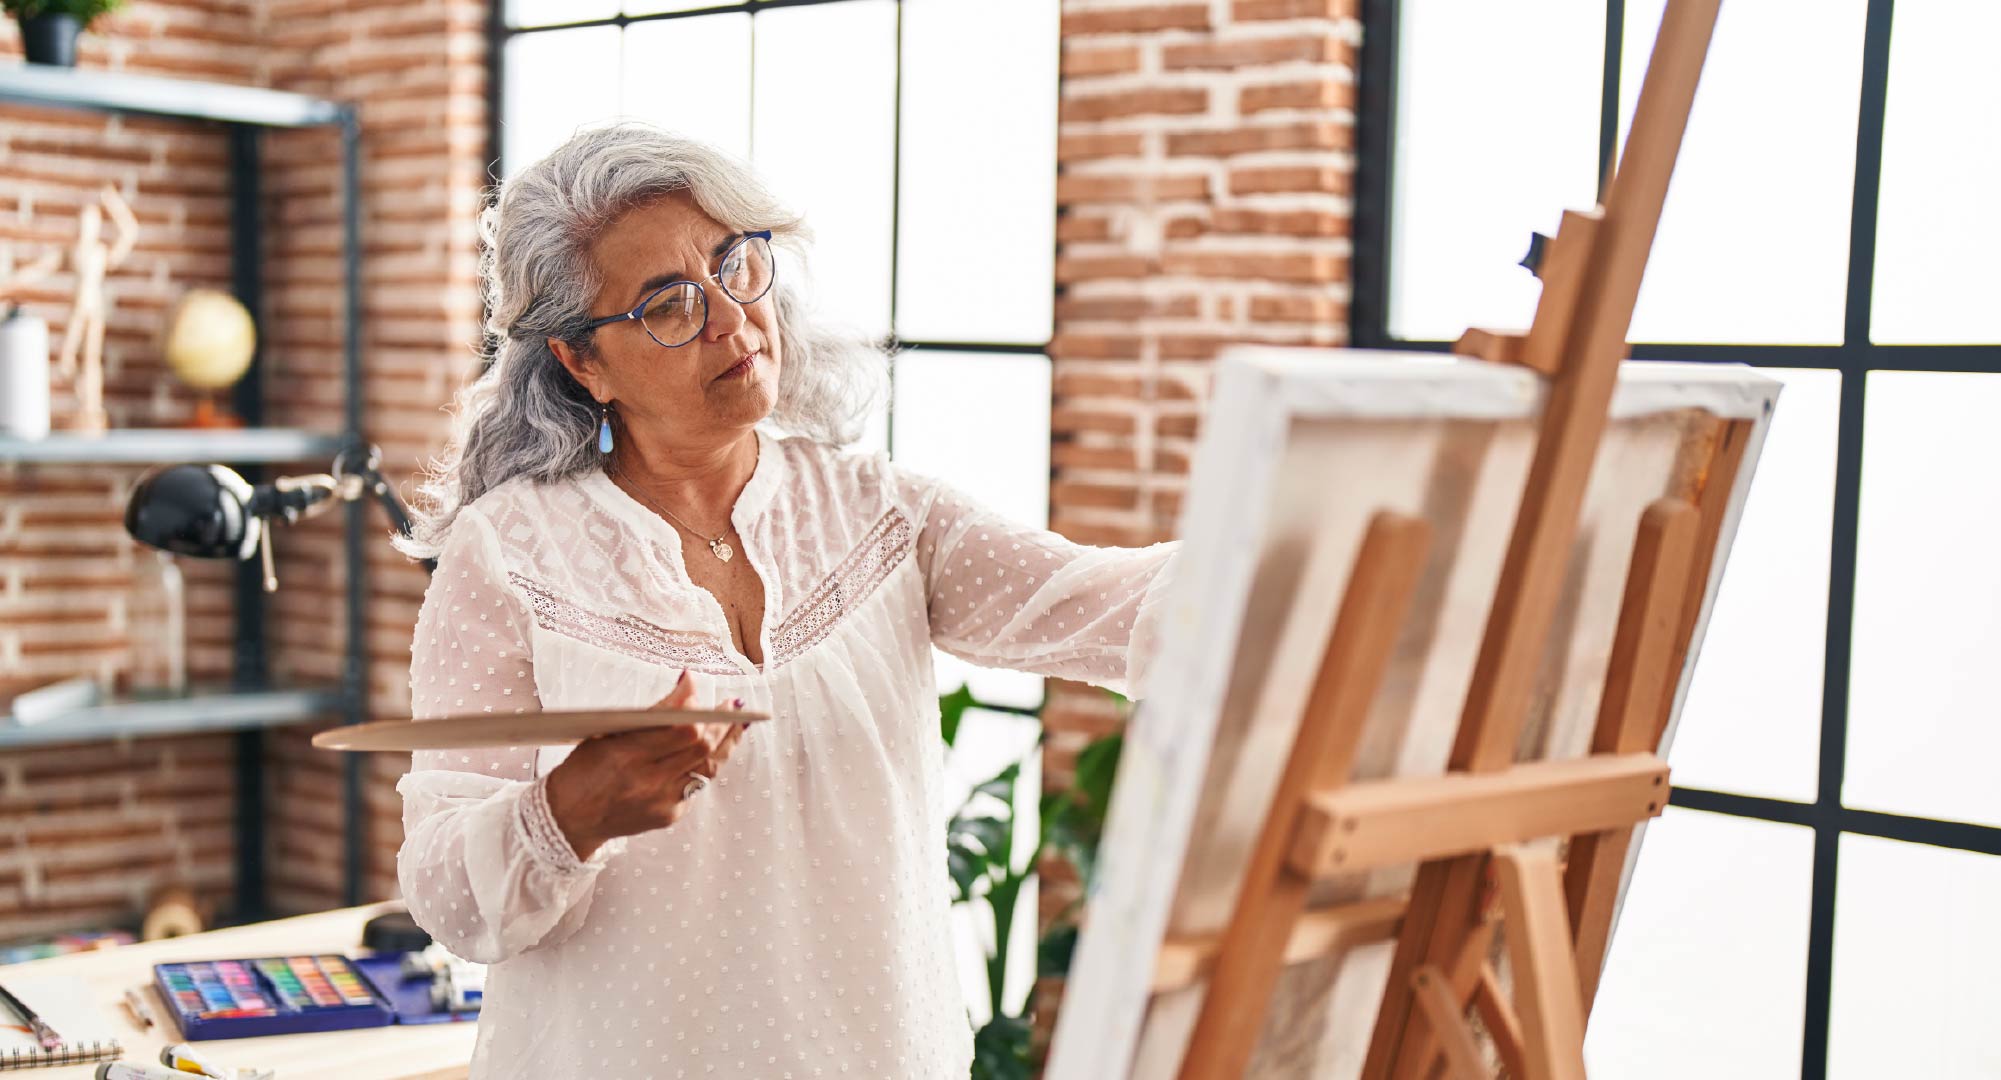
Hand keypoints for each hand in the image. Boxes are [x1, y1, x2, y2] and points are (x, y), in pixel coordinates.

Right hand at [543, 671, 748, 860]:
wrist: (569, 819)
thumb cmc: (582, 770)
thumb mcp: (606, 734)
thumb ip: (652, 714)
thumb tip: (687, 684)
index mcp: (626, 756)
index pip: (680, 729)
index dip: (697, 706)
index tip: (698, 684)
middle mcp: (647, 782)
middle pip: (701, 747)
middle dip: (721, 721)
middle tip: (731, 703)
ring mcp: (661, 802)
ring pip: (708, 767)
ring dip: (727, 741)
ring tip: (738, 722)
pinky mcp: (670, 816)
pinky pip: (697, 784)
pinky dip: (707, 763)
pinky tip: (716, 747)